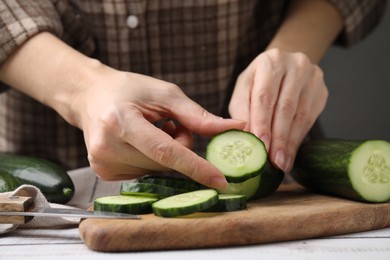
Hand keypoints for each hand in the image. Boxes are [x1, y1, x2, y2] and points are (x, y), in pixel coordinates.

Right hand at [72, 69, 244, 188]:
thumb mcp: (165, 94)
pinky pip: (145, 174)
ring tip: (152, 130)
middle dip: (180, 148)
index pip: (165, 152)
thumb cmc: (129, 90)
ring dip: (166, 155)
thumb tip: (235, 128)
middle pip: (165, 163)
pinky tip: (141, 143)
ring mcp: (103, 163)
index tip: (221, 181)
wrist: (90, 96)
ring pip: (157, 170)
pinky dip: (152, 160)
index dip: (195, 167)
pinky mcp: (104, 172)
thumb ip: (198, 116)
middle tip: (171, 125)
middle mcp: (108, 147)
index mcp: (121, 121)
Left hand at [229, 48, 327, 172]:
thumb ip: (242, 111)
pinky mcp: (321, 90)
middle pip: (285, 107)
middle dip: (279, 138)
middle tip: (274, 161)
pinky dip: (299, 138)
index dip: (263, 122)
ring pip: (301, 115)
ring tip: (282, 163)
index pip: (265, 96)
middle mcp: (294, 65)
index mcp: (270, 62)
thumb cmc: (258, 81)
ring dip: (290, 142)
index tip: (261, 145)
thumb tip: (245, 138)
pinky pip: (310, 118)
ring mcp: (312, 77)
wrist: (284, 67)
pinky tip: (291, 153)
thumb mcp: (244, 90)